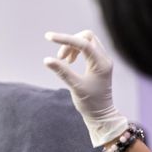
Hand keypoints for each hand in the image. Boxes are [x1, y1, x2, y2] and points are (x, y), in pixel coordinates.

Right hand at [44, 30, 127, 146]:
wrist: (101, 114)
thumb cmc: (90, 103)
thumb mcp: (75, 86)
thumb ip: (62, 71)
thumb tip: (46, 59)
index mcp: (101, 64)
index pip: (83, 43)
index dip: (65, 39)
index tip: (48, 37)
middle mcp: (104, 59)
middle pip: (87, 37)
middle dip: (70, 42)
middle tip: (60, 57)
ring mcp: (103, 60)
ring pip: (87, 41)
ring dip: (72, 46)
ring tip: (63, 60)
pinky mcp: (99, 63)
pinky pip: (88, 48)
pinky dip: (76, 50)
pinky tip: (69, 61)